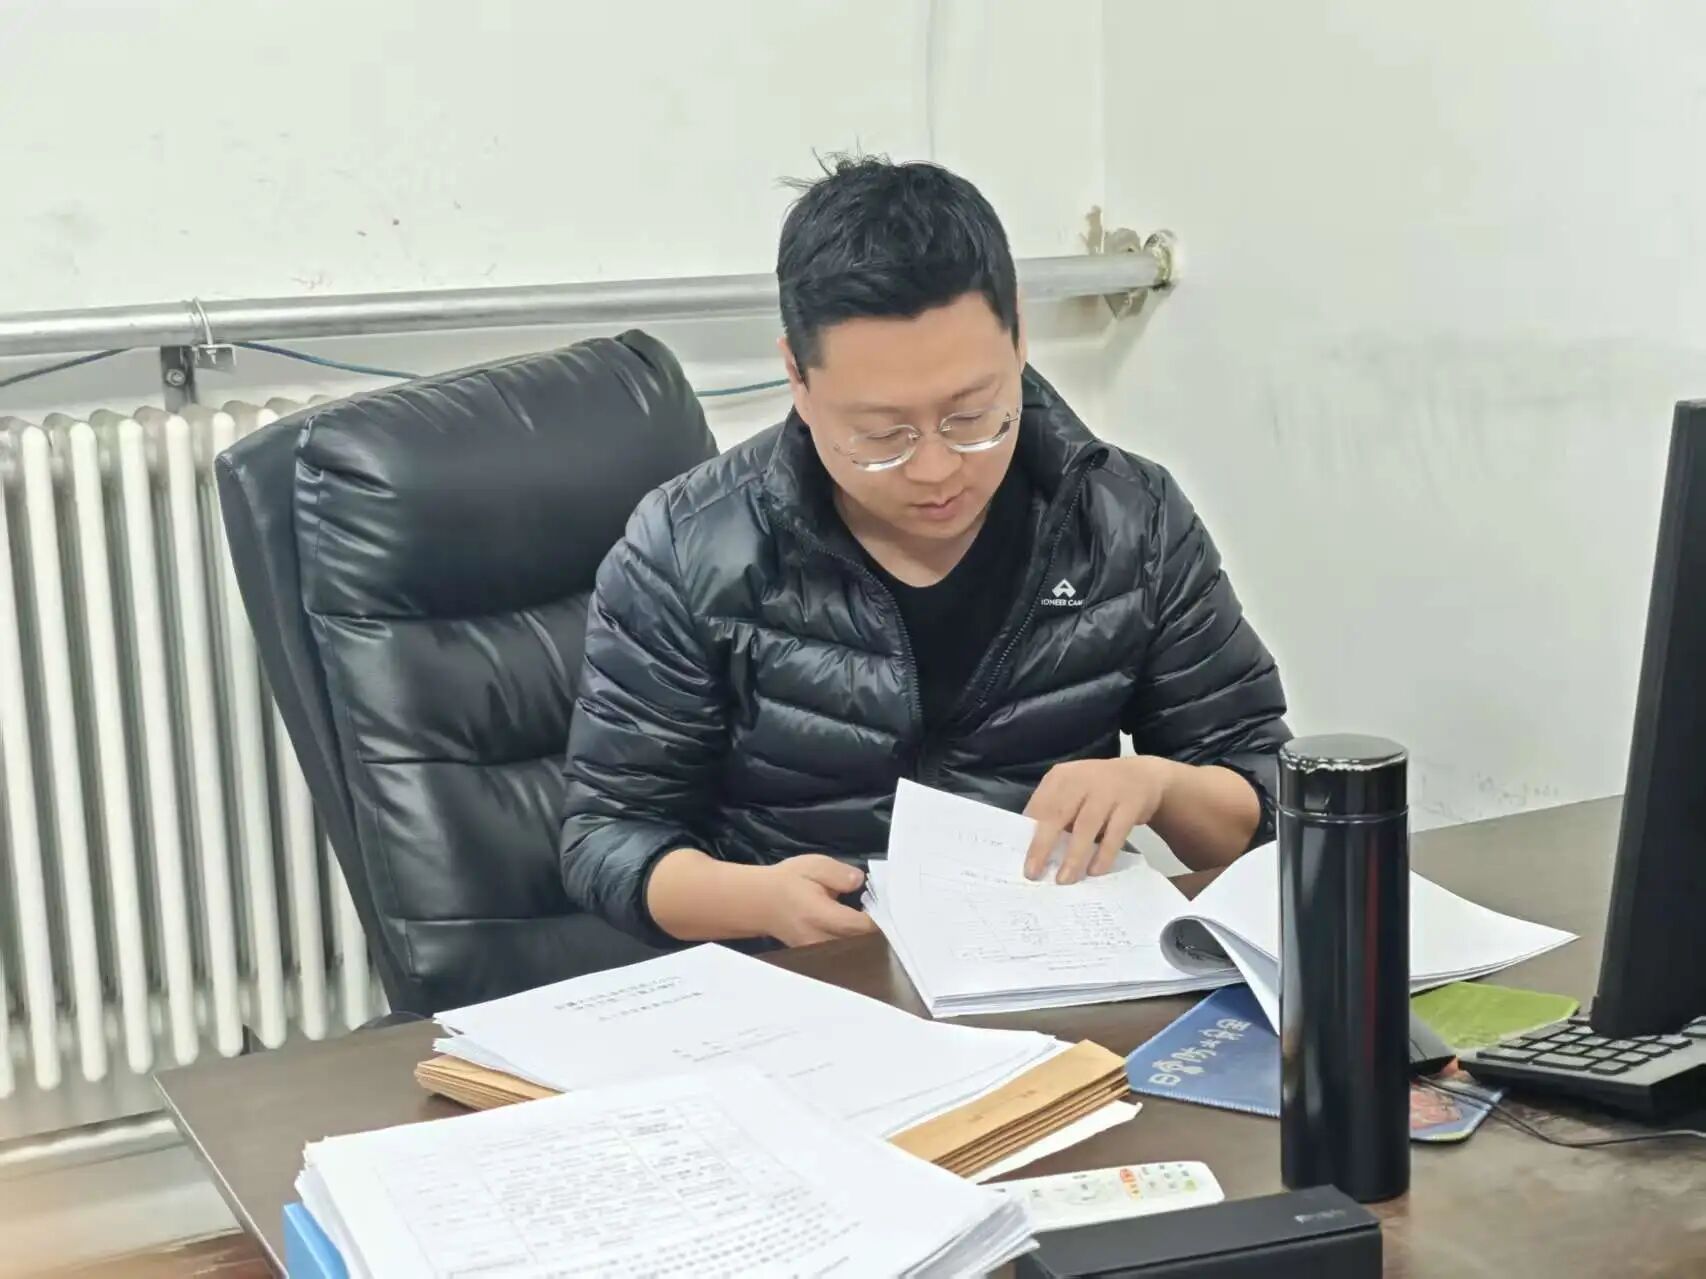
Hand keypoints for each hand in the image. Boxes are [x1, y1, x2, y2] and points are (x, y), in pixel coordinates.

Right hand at [756, 855, 877, 946]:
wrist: (760, 903)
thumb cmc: (787, 882)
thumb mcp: (813, 866)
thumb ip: (838, 874)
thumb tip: (860, 881)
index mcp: (819, 916)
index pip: (858, 926)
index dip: (878, 919)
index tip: (888, 906)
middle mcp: (820, 939)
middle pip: (860, 944)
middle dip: (877, 932)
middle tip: (887, 913)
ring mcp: (818, 951)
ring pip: (854, 952)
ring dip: (868, 940)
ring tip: (876, 921)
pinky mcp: (818, 956)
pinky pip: (844, 954)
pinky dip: (857, 944)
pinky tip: (863, 930)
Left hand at [1023, 757, 1177, 883]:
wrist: (1144, 776)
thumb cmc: (1097, 791)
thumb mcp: (1073, 791)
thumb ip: (1055, 812)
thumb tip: (1033, 850)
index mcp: (1061, 777)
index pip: (1039, 806)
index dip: (1027, 833)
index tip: (1019, 859)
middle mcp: (1082, 779)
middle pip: (1057, 814)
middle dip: (1043, 845)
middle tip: (1033, 874)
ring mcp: (1107, 790)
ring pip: (1086, 825)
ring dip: (1073, 855)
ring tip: (1064, 880)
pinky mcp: (1131, 804)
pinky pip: (1115, 833)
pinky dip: (1104, 854)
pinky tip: (1094, 871)